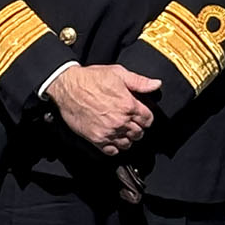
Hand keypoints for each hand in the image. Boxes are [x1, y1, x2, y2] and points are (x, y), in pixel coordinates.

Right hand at [47, 64, 161, 155]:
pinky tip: (112, 138)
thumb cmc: (91, 79)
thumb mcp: (118, 73)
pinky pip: (112, 151)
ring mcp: (108, 132)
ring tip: (123, 130)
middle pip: (139, 133)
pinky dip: (115, 147)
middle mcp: (121, 121)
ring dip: (127, 138)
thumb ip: (139, 81)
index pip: (148, 119)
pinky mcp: (96, 139)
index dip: (146, 117)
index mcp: (129, 105)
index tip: (141, 114)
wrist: (68, 88)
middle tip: (131, 121)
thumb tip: (156, 84)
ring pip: (127, 144)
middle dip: (138, 127)